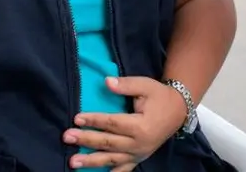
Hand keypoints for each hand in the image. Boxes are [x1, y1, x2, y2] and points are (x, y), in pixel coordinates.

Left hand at [63, 77, 186, 170]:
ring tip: (72, 162)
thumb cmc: (159, 96)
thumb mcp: (145, 85)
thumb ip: (126, 85)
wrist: (178, 112)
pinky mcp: (138, 158)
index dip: (94, 120)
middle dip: (86, 140)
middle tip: (67, 137)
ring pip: (111, 159)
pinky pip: (123, 169)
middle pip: (108, 142)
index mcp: (140, 126)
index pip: (112, 123)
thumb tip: (107, 82)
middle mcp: (139, 144)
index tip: (77, 118)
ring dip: (91, 161)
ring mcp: (138, 154)